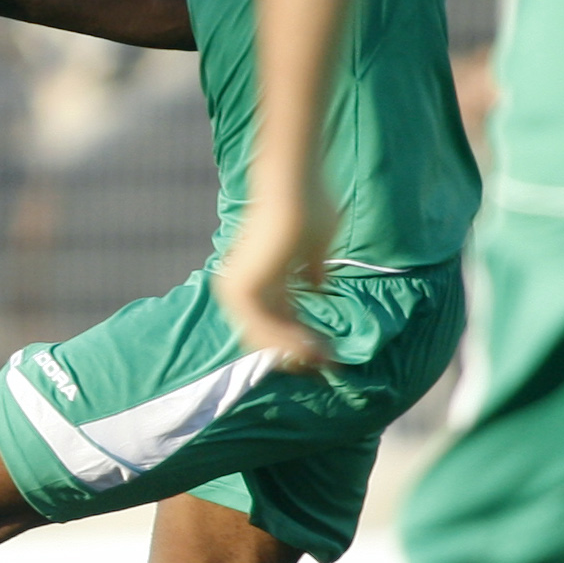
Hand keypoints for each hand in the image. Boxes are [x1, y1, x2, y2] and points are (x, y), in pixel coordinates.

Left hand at [214, 186, 339, 371]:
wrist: (294, 194)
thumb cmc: (307, 211)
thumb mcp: (313, 248)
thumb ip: (311, 270)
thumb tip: (318, 286)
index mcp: (258, 275)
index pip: (276, 317)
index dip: (301, 336)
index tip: (325, 353)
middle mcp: (243, 285)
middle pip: (268, 331)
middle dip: (297, 350)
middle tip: (324, 368)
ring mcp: (238, 288)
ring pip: (265, 334)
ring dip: (295, 351)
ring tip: (321, 364)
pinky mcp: (241, 290)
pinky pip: (264, 327)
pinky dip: (287, 342)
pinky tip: (310, 352)